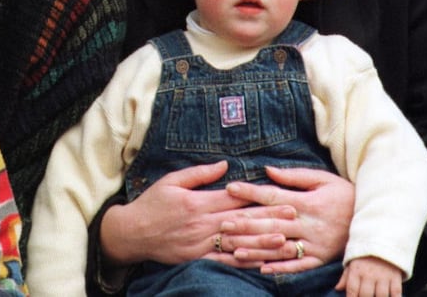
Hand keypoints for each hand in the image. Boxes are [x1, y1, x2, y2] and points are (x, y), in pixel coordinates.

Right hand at [100, 162, 289, 266]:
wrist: (133, 233)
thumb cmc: (152, 203)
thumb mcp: (171, 181)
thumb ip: (199, 173)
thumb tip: (225, 164)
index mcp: (197, 202)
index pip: (234, 199)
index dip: (259, 197)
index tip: (281, 195)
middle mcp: (202, 224)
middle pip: (242, 220)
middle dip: (270, 218)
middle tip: (294, 216)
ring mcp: (201, 244)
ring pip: (238, 243)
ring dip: (264, 242)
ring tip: (287, 241)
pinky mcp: (197, 258)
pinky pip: (225, 261)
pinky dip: (245, 262)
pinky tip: (262, 262)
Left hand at [221, 166, 352, 272]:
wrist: (376, 219)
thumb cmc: (344, 194)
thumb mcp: (322, 179)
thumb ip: (293, 176)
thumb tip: (267, 170)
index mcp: (307, 202)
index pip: (273, 196)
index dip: (251, 192)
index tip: (230, 188)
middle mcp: (310, 224)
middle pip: (272, 224)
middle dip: (246, 224)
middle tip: (223, 224)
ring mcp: (316, 244)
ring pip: (281, 247)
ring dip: (257, 249)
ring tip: (234, 249)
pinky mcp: (322, 259)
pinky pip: (299, 266)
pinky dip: (281, 268)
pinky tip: (262, 269)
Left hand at [336, 256, 402, 296]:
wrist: (383, 240)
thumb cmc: (365, 255)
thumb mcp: (353, 262)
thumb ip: (346, 276)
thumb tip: (337, 289)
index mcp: (356, 270)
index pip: (352, 290)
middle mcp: (369, 273)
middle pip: (366, 295)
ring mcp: (383, 276)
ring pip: (381, 296)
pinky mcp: (395, 277)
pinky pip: (396, 293)